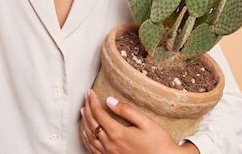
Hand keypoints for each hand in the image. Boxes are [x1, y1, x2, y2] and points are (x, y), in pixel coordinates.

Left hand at [81, 90, 199, 153]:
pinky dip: (87, 139)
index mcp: (117, 133)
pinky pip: (93, 149)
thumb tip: (110, 100)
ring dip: (85, 122)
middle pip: (92, 123)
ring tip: (83, 111)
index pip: (99, 113)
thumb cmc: (158, 143)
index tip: (91, 92)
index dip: (93, 101)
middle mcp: (110, 145)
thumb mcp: (145, 123)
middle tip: (86, 98)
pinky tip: (87, 134)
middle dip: (88, 108)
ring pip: (90, 136)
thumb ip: (126, 111)